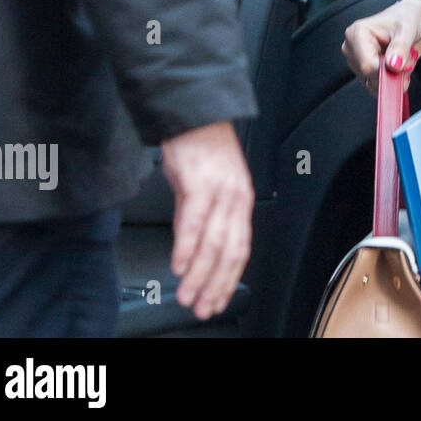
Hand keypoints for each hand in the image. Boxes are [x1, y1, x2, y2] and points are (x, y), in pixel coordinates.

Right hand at [160, 121, 254, 320]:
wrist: (195, 113)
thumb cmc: (201, 147)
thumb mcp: (205, 187)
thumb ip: (198, 217)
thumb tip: (189, 246)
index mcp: (240, 201)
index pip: (240, 249)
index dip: (229, 279)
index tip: (217, 301)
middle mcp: (236, 198)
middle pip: (230, 251)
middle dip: (216, 285)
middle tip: (202, 308)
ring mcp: (220, 191)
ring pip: (213, 242)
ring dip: (200, 274)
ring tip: (187, 295)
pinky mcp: (200, 182)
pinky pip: (194, 221)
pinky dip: (187, 247)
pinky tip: (179, 266)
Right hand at [342, 0, 420, 94]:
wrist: (412, 19)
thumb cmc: (407, 18)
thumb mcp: (408, 30)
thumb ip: (400, 47)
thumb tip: (393, 65)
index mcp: (357, 34)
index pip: (367, 65)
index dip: (388, 72)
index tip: (405, 67)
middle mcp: (353, 48)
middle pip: (370, 76)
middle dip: (393, 74)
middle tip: (407, 60)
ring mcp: (358, 60)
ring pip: (374, 84)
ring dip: (394, 77)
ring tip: (404, 60)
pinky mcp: (365, 70)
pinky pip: (377, 86)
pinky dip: (392, 81)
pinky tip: (399, 67)